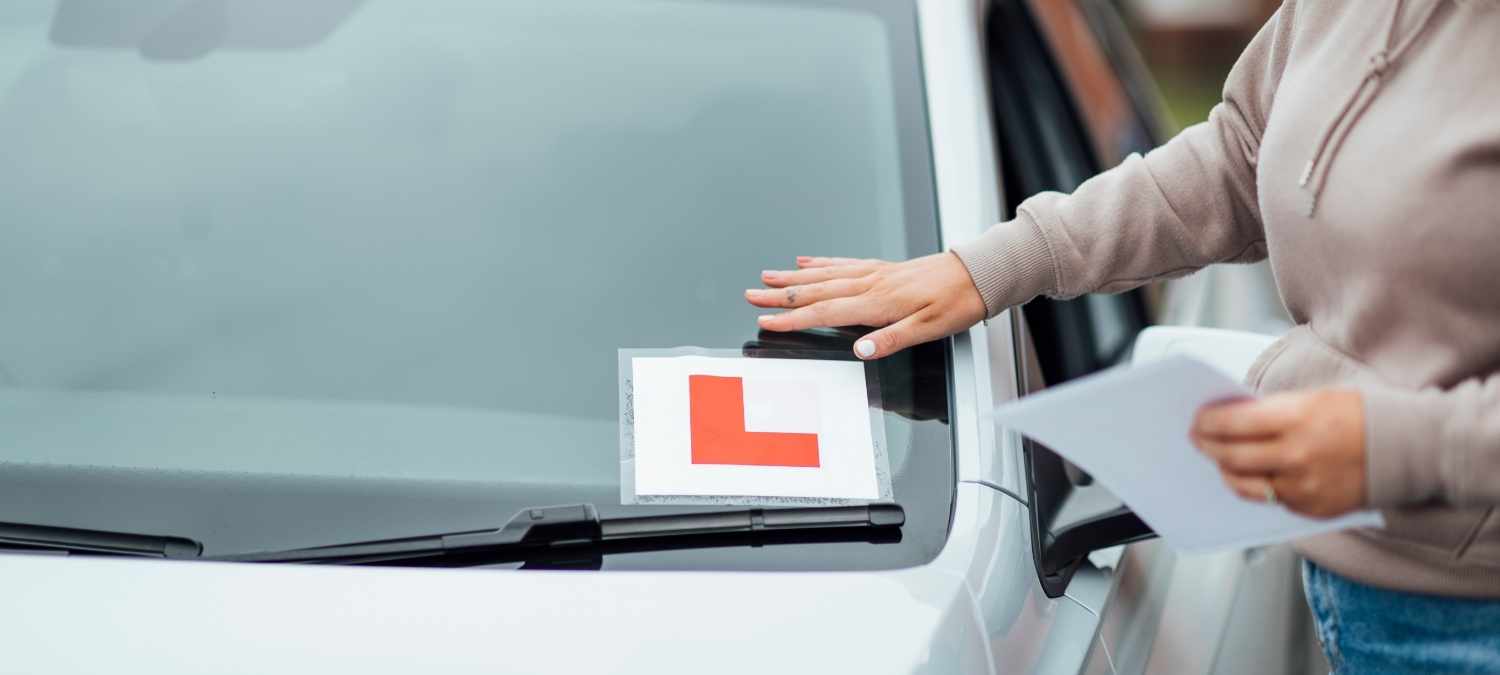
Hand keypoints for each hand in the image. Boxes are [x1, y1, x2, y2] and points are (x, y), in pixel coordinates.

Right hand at [745, 253, 986, 359]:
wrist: (978, 274)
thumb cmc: (957, 303)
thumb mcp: (930, 329)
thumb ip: (892, 339)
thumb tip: (860, 350)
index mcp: (879, 302)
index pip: (826, 313)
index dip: (793, 319)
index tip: (766, 321)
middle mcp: (871, 283)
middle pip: (816, 290)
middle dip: (780, 295)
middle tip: (751, 295)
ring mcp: (875, 273)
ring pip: (824, 275)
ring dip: (793, 278)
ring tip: (767, 276)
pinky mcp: (883, 267)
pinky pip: (843, 263)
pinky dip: (820, 263)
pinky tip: (806, 261)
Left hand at [1191, 389, 1367, 518]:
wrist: (1409, 450)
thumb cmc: (1361, 418)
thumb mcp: (1314, 399)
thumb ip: (1272, 410)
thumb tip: (1233, 416)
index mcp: (1296, 420)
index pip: (1232, 424)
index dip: (1208, 422)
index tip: (1199, 419)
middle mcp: (1295, 456)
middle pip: (1231, 456)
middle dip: (1207, 446)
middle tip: (1198, 438)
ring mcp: (1302, 486)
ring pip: (1243, 484)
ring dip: (1225, 470)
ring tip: (1219, 458)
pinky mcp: (1310, 508)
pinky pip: (1270, 499)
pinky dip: (1255, 486)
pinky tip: (1250, 475)